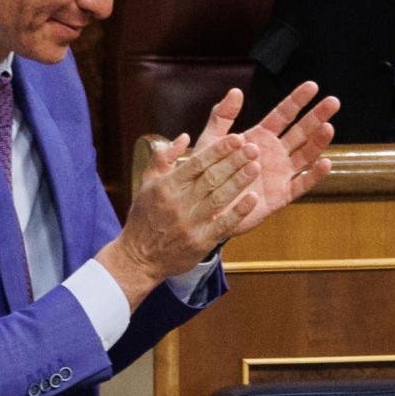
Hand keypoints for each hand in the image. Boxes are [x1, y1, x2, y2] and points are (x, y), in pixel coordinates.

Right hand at [99, 132, 259, 306]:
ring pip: (219, 198)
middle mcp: (178, 203)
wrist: (139, 258)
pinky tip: (253, 198)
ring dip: (239, 181)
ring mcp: (190, 224)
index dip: (218, 149)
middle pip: (211, 178)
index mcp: (166, 186)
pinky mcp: (201, 242)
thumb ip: (163, 158)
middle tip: (253, 148)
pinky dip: (239, 211)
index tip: (237, 138)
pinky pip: (224, 224)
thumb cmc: (144, 217)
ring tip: (256, 167)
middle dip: (234, 161)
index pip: (197, 163)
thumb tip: (185, 137)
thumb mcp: (146, 184)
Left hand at [195, 81, 337, 237]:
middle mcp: (275, 153)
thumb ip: (222, 116)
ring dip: (318, 142)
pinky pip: (301, 184)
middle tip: (334, 101)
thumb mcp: (211, 142)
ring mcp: (281, 174)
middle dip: (317, 116)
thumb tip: (236, 90)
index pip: (284, 114)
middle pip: (301, 131)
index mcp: (261, 136)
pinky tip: (325, 163)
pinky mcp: (281, 196)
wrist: (206, 208)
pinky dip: (314, 175)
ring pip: (305, 155)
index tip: (313, 86)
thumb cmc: (208, 173)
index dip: (298, 100)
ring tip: (328, 127)